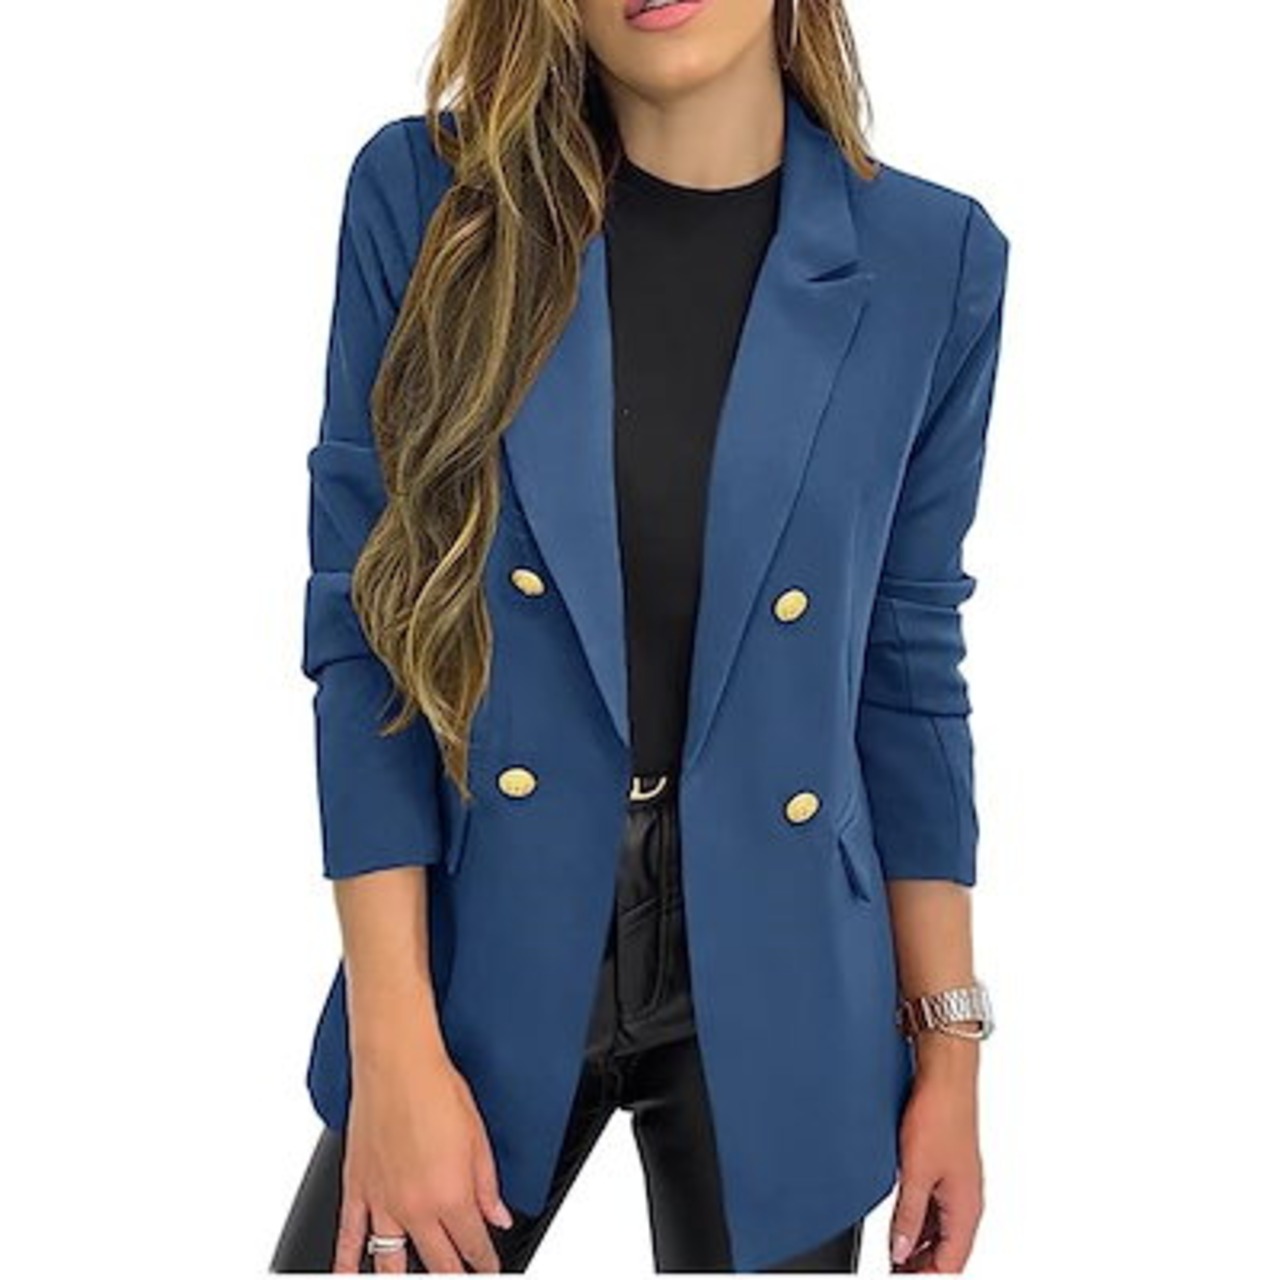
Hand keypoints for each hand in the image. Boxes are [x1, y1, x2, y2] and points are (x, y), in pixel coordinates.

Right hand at [334, 1047, 512, 1272]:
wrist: (398, 1065)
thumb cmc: (437, 1090)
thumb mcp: (478, 1138)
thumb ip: (488, 1186)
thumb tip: (499, 1216)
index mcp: (451, 1195)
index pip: (472, 1245)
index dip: (485, 1263)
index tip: (490, 1268)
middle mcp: (415, 1207)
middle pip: (438, 1262)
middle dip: (453, 1275)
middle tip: (461, 1277)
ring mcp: (382, 1201)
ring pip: (391, 1260)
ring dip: (404, 1278)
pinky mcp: (356, 1188)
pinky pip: (347, 1237)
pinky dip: (345, 1263)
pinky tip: (348, 1277)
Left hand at [887, 1045, 983, 1271]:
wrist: (946, 1078)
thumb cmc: (939, 1116)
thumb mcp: (915, 1171)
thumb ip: (908, 1215)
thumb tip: (900, 1251)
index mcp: (966, 1209)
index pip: (950, 1265)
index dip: (926, 1278)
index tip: (900, 1278)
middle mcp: (967, 1202)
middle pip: (946, 1252)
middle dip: (921, 1267)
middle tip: (893, 1271)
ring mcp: (957, 1187)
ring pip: (940, 1232)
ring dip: (918, 1246)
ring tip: (892, 1256)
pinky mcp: (946, 1171)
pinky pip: (935, 1210)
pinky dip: (918, 1223)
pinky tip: (899, 1225)